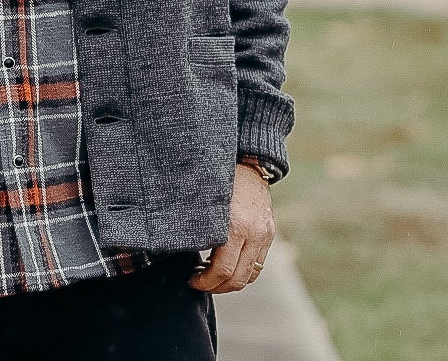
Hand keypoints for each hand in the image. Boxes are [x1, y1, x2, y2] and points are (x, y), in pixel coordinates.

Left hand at [187, 163, 275, 293]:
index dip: (205, 282)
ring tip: (212, 273)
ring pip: (250, 275)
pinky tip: (226, 261)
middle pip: (238, 279)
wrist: (249, 160)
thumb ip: (197, 227)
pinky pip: (258, 263)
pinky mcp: (270, 233)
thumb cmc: (220, 178)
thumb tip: (177, 249)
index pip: (223, 270)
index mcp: (235, 226)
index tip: (191, 280)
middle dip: (217, 287)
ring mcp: (265, 234)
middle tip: (200, 282)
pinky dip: (242, 269)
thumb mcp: (204, 203)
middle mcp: (254, 233)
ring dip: (231, 281)